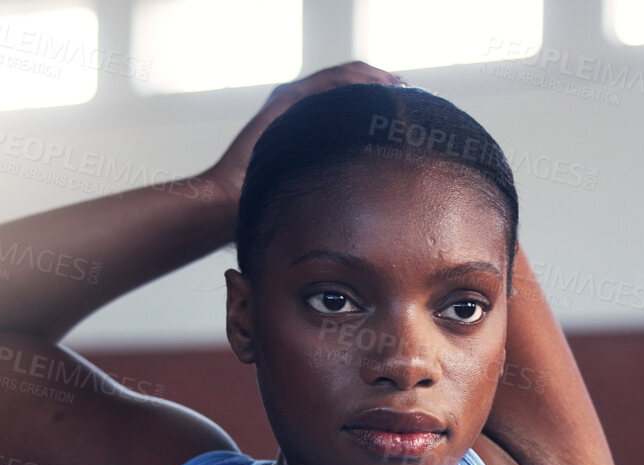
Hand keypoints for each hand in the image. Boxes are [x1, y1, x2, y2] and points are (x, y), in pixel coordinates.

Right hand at [200, 61, 406, 204]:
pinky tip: (381, 87)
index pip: (354, 105)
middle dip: (386, 89)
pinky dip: (357, 80)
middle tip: (415, 98)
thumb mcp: (318, 194)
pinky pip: (329, 81)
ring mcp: (292, 101)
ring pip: (345, 78)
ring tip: (403, 88)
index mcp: (310, 128)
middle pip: (353, 86)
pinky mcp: (286, 100)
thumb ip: (340, 188)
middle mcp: (302, 108)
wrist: (228, 204)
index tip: (414, 117)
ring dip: (377, 79)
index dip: (383, 105)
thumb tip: (383, 204)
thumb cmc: (271, 208)